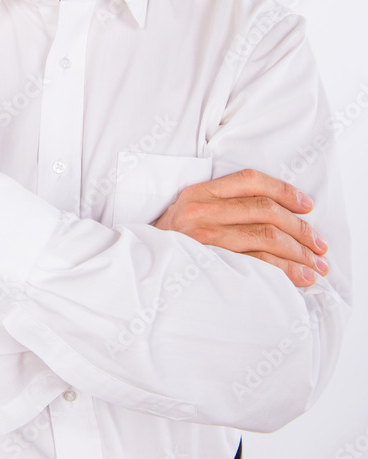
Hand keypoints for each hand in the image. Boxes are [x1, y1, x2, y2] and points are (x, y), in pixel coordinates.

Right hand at [152, 167, 328, 287]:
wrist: (137, 271)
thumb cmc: (169, 245)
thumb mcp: (186, 213)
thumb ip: (219, 206)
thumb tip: (273, 215)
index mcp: (198, 192)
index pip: (249, 180)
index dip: (284, 190)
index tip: (307, 205)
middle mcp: (200, 210)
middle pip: (265, 211)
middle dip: (301, 229)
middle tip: (320, 246)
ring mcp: (204, 238)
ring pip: (265, 237)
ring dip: (299, 253)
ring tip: (316, 267)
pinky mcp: (209, 264)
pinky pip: (256, 264)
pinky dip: (284, 272)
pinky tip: (299, 279)